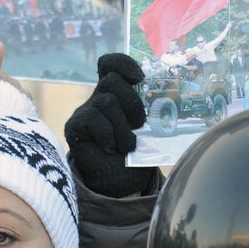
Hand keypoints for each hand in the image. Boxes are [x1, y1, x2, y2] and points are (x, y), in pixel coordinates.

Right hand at [64, 54, 155, 197]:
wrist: (120, 183)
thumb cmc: (138, 155)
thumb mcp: (150, 129)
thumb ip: (153, 112)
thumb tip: (173, 100)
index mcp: (118, 94)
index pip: (110, 64)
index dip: (122, 63)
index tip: (139, 77)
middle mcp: (99, 98)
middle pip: (111, 80)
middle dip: (131, 103)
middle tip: (139, 125)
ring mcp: (86, 111)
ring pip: (106, 101)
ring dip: (122, 127)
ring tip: (127, 146)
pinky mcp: (75, 127)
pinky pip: (92, 119)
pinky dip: (107, 134)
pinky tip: (111, 148)